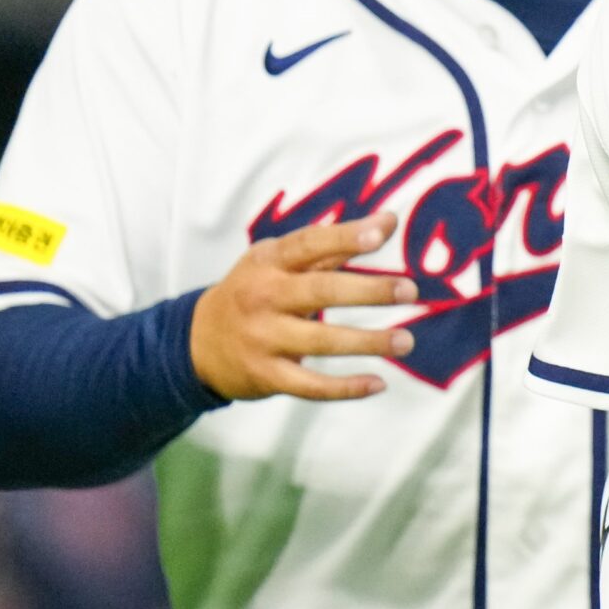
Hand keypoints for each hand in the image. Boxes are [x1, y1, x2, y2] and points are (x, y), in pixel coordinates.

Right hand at [188, 213, 417, 400]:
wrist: (198, 342)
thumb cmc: (255, 291)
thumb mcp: (278, 262)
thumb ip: (333, 245)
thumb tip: (389, 221)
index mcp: (268, 261)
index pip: (310, 243)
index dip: (346, 237)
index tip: (383, 232)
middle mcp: (263, 296)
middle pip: (321, 291)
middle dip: (368, 291)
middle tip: (410, 291)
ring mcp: (263, 338)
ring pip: (322, 341)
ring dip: (367, 342)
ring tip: (406, 341)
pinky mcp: (266, 376)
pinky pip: (311, 386)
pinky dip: (345, 388)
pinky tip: (378, 383)